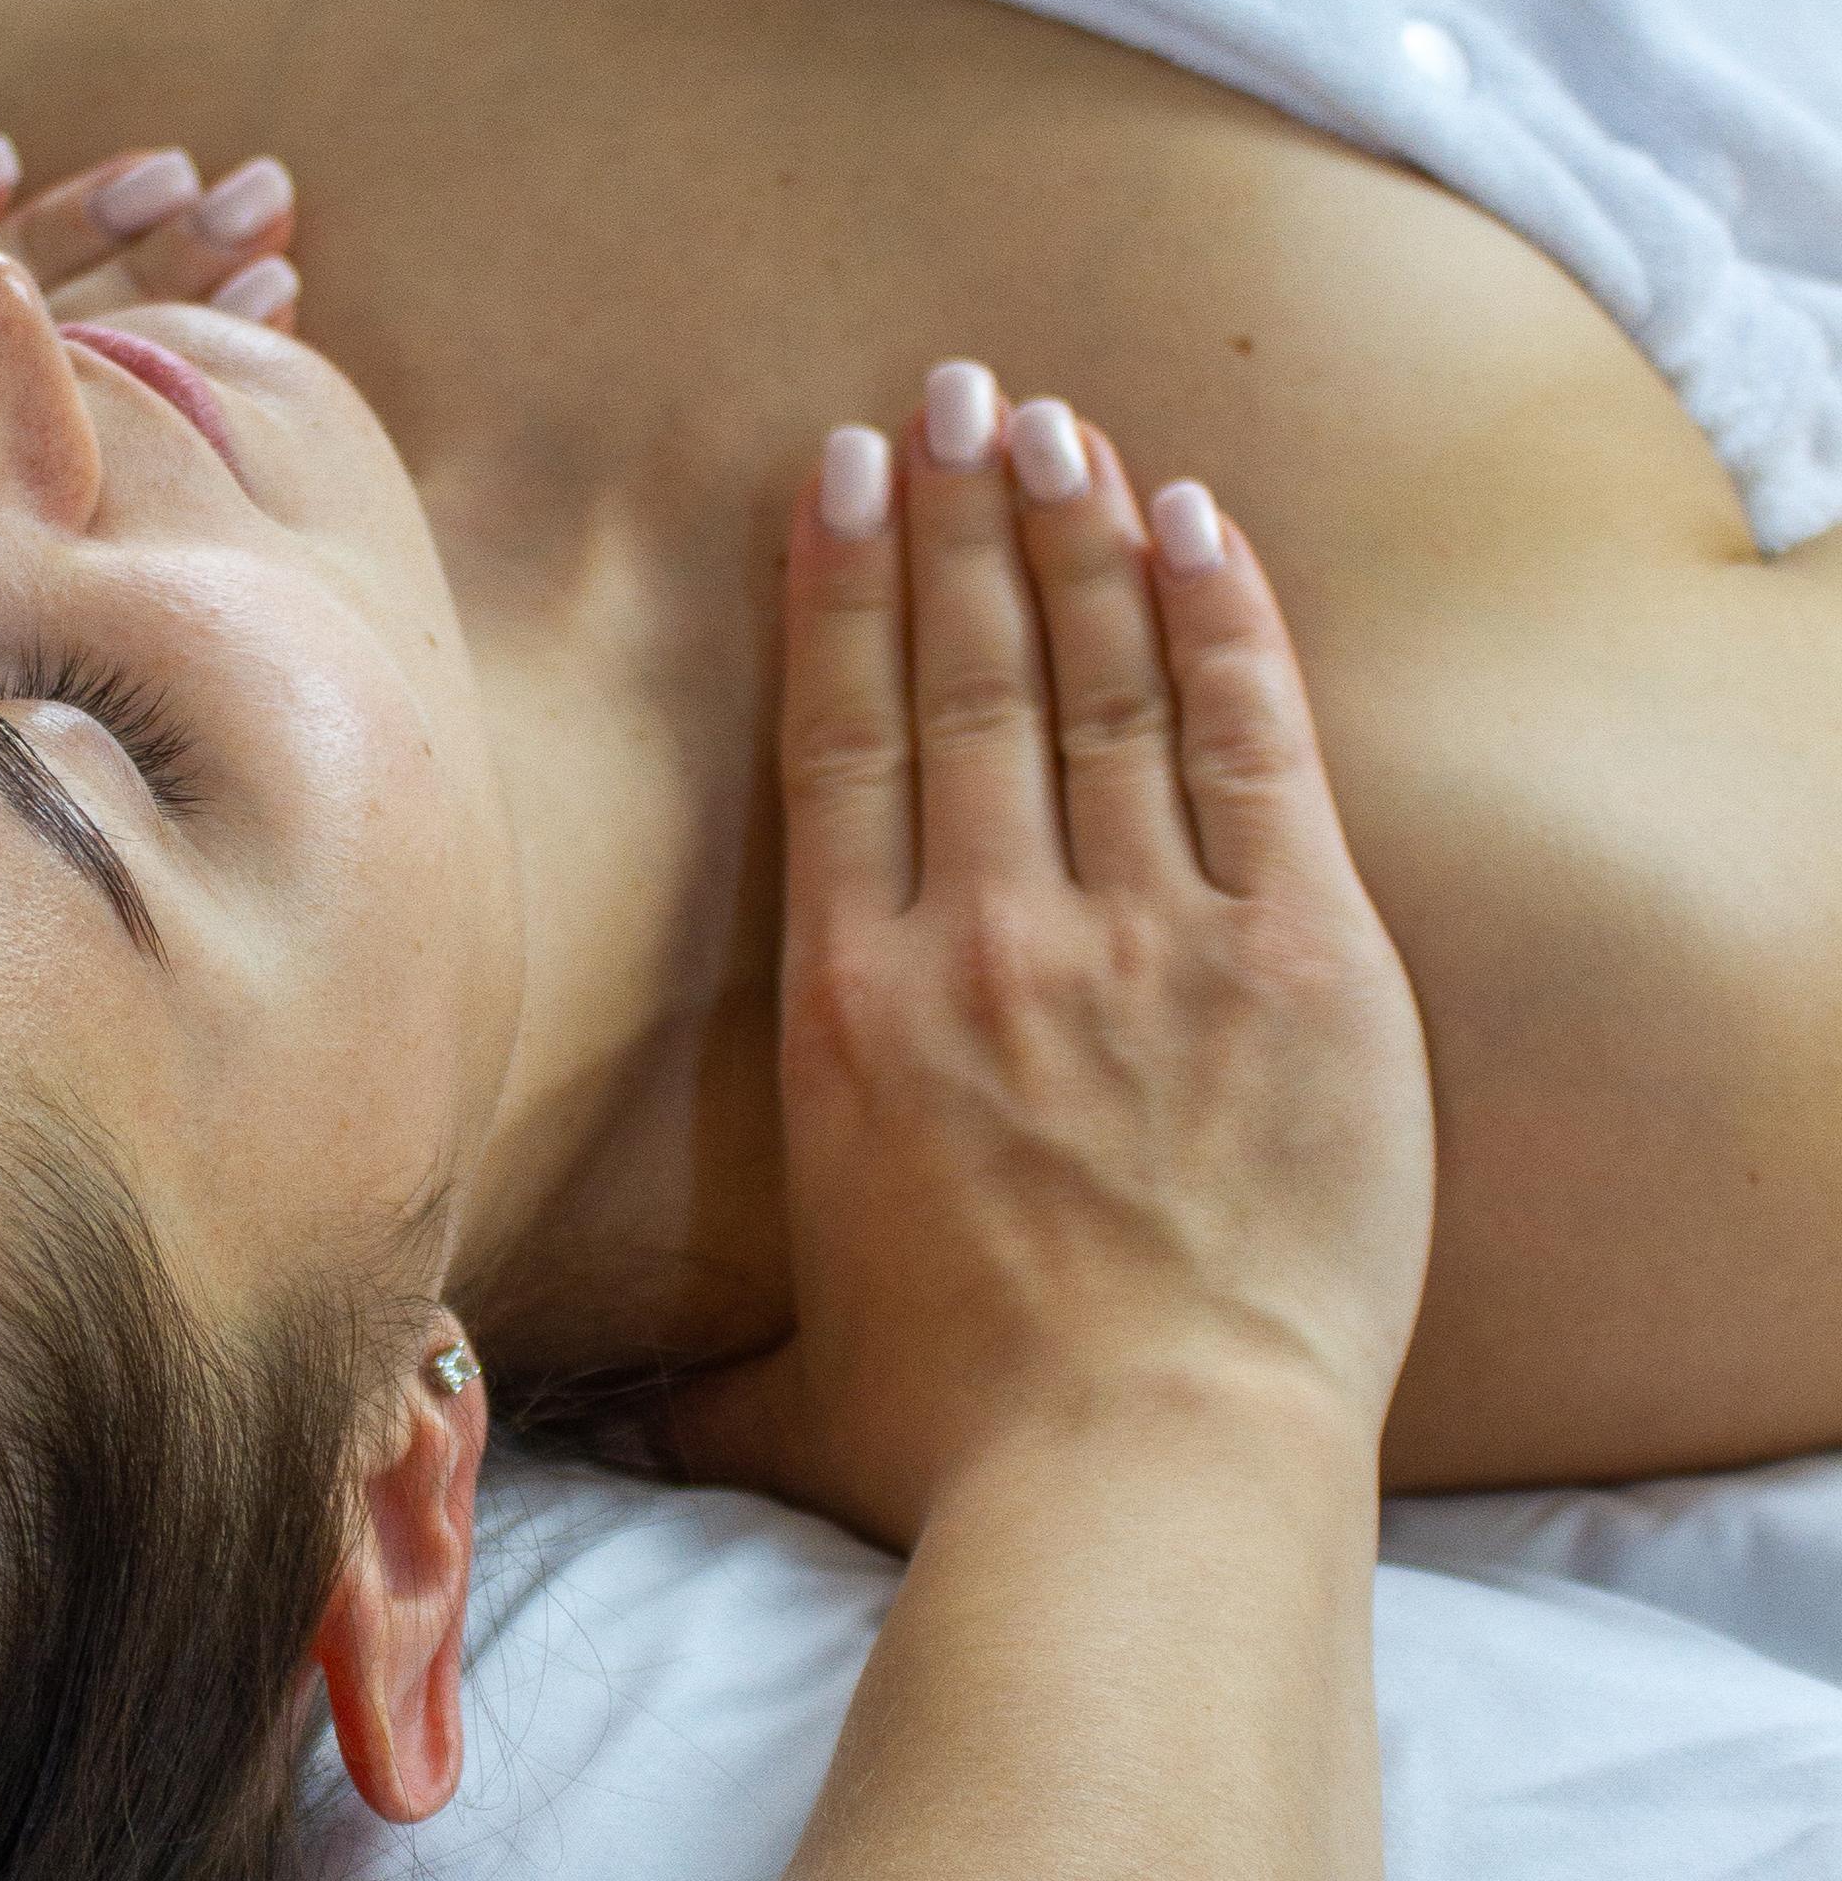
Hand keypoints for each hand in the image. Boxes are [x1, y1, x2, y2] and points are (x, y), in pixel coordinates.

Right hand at [673, 366, 1434, 1551]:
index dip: (839, 590)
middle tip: (951, 393)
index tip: (838, 472)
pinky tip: (1196, 524)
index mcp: (849, 1007)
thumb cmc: (955, 1441)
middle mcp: (980, 934)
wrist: (1146, 1487)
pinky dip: (1224, 627)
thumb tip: (588, 1408)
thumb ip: (688, 1366)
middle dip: (956, 518)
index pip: (841, 742)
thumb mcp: (781, 1387)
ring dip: (1072, 536)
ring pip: (1100, 681)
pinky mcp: (1292, 961)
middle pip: (969, 675)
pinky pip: (1249, 750)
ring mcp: (1140, 936)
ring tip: (1052, 422)